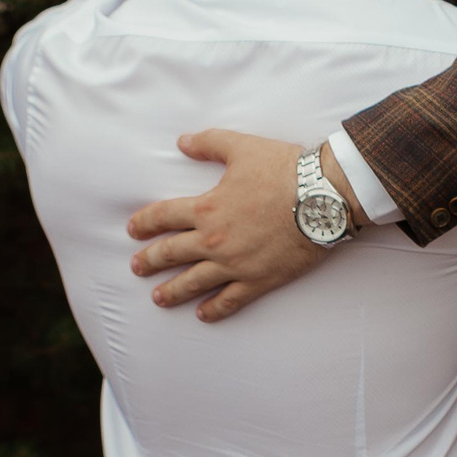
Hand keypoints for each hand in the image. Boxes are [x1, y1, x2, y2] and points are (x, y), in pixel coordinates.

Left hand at [126, 130, 345, 321]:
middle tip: (137, 267)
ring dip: (172, 291)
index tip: (133, 230)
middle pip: (171, 253)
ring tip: (159, 298)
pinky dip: (214, 309)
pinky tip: (203, 314)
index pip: (163, 216)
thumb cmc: (284, 170)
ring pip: (194, 282)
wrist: (323, 196)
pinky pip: (230, 300)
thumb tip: (182, 142)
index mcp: (207, 207)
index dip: (144, 223)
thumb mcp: (242, 147)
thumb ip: (209, 143)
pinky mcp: (259, 279)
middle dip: (149, 261)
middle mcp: (214, 240)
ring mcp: (235, 263)